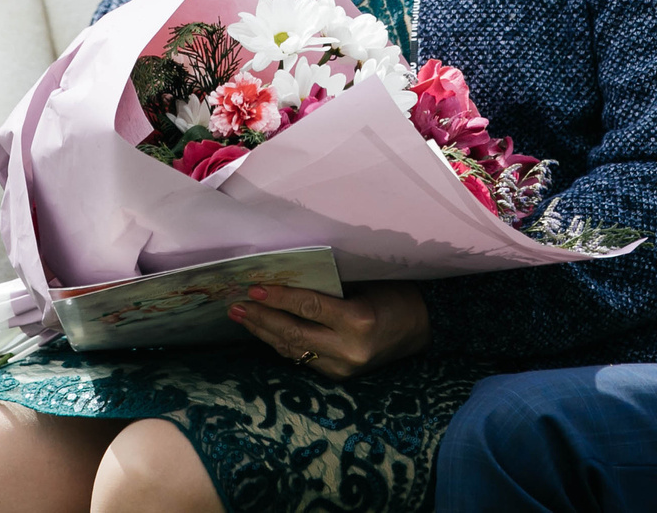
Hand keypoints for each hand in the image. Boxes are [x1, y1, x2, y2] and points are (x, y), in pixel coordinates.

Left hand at [229, 281, 429, 378]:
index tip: (254, 288)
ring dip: (264, 333)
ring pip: (294, 349)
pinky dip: (282, 344)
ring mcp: (343, 367)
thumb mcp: (363, 284)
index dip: (279, 297)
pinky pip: (303, 358)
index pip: (309, 306)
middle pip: (294, 332)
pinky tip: (266, 332)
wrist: (420, 327)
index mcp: (358, 320)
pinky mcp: (340, 377)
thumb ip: (329, 288)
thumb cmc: (393, 295)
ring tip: (242, 317)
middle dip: (261, 318)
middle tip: (236, 305)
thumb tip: (286, 281)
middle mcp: (349, 348)